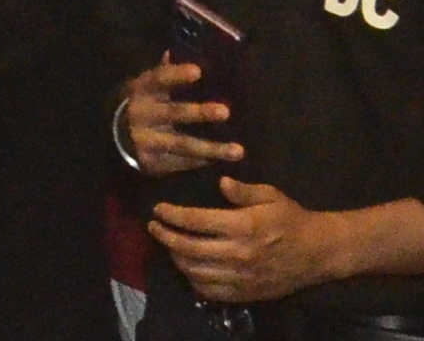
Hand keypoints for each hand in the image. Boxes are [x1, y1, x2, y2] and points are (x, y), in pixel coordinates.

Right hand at [117, 54, 240, 178]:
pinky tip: (221, 165)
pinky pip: (180, 163)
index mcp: (141, 90)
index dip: (176, 75)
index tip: (197, 71)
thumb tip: (173, 52)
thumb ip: (161, 74)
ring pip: (182, 144)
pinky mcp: (151, 162)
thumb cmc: (138, 105)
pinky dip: (201, 163)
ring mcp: (146, 139)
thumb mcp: (144, 88)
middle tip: (225, 112)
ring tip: (238, 151)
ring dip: (211, 148)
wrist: (113, 136)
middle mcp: (142, 114)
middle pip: (173, 113)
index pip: (158, 79)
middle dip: (199, 113)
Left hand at [149, 182, 355, 305]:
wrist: (320, 252)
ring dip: (176, 258)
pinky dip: (193, 281)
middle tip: (153, 227)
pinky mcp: (248, 293)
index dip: (171, 215)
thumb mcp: (270, 195)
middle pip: (188, 248)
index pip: (195, 221)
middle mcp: (239, 254)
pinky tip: (188, 268)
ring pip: (195, 272)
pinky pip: (211, 292)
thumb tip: (220, 181)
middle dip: (164, 237)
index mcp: (243, 226)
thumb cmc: (292, 219)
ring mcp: (243, 277)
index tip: (157, 209)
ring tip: (168, 245)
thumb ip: (242, 190)